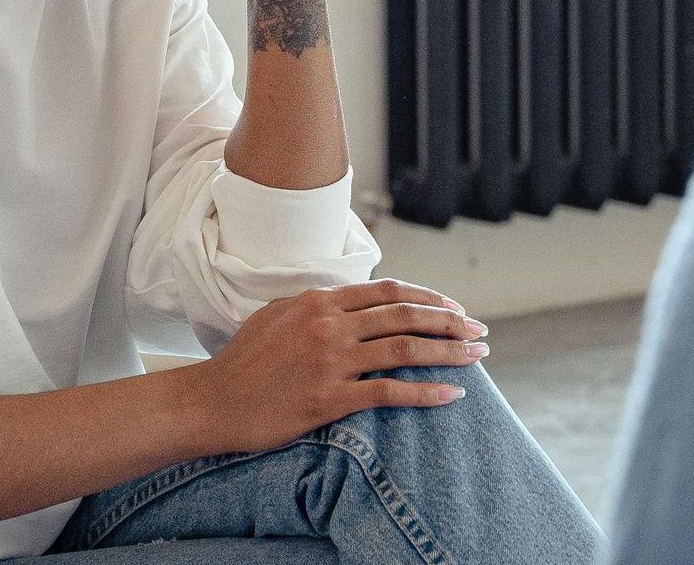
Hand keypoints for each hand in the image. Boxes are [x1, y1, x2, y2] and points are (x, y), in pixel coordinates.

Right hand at [188, 279, 488, 453]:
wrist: (213, 402)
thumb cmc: (243, 361)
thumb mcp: (277, 315)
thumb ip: (316, 306)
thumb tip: (349, 302)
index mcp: (319, 301)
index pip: (388, 291)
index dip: (428, 297)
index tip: (454, 308)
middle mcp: (330, 324)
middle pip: (405, 315)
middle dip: (450, 321)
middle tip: (479, 331)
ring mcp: (331, 361)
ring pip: (405, 349)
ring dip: (449, 352)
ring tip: (477, 357)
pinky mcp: (329, 398)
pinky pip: (389, 392)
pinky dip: (426, 393)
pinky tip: (451, 395)